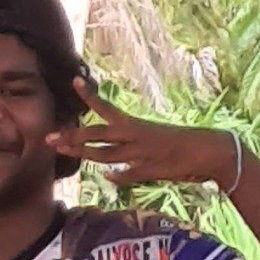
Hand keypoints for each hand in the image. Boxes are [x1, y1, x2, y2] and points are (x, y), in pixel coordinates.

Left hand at [57, 79, 238, 190]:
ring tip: (62, 150)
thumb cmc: (180, 150)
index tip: (74, 81)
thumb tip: (108, 177)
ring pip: (107, 154)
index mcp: (136, 126)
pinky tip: (107, 178)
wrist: (210, 152)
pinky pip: (129, 174)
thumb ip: (127, 165)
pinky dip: (118, 177)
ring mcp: (142, 153)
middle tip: (49, 137)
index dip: (89, 97)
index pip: (107, 110)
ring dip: (85, 154)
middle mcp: (136, 136)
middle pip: (98, 134)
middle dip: (73, 136)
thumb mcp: (150, 151)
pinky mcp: (151, 168)